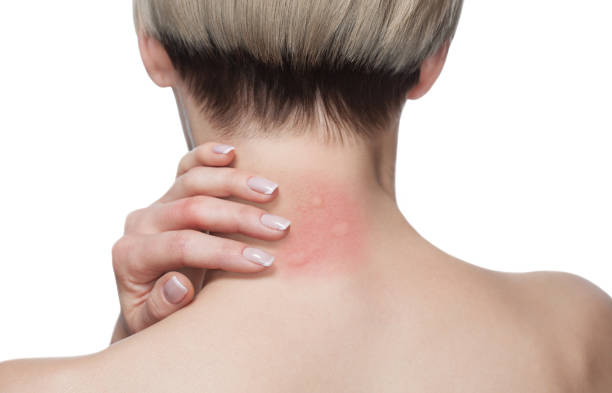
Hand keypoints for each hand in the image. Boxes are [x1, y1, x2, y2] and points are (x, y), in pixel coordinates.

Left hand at [110, 142, 289, 342]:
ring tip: (272, 191)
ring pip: (193, 179)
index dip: (224, 253)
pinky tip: (231, 152)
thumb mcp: (152, 325)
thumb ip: (161, 308)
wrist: (152, 300)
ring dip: (236, 183)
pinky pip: (188, 166)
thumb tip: (178, 284)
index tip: (263, 263)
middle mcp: (142, 223)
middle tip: (280, 229)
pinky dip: (207, 155)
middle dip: (240, 217)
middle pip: (192, 208)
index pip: (182, 246)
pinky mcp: (172, 192)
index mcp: (131, 256)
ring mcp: (157, 204)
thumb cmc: (157, 316)